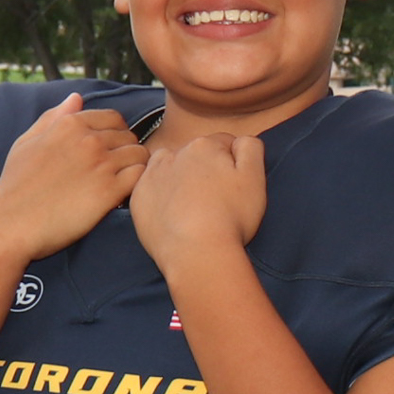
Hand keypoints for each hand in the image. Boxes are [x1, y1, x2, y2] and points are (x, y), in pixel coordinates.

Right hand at [0, 95, 147, 262]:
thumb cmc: (16, 184)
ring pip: (140, 154)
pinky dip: (137, 183)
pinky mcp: (110, 191)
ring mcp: (101, 164)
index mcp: (70, 124)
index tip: (108, 152)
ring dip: (134, 167)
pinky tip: (122, 194)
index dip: (115, 134)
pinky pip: (140, 176)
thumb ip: (53, 118)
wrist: (12, 222)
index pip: (113, 118)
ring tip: (120, 182)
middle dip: (125, 151)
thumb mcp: (27, 142)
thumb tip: (76, 98)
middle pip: (129, 136)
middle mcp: (88, 139)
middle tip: (114, 171)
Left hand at [130, 130, 267, 272]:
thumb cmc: (231, 217)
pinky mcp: (139, 198)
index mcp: (204, 146)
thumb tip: (240, 140)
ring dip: (179, 178)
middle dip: (205, 170)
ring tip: (191, 205)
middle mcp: (174, 153)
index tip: (234, 188)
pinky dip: (160, 197)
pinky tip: (173, 215)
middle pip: (195, 155)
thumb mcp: (255, 178)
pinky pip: (150, 189)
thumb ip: (251, 148)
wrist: (197, 253)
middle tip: (215, 201)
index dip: (232, 165)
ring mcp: (152, 176)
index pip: (223, 145)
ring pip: (169, 168)